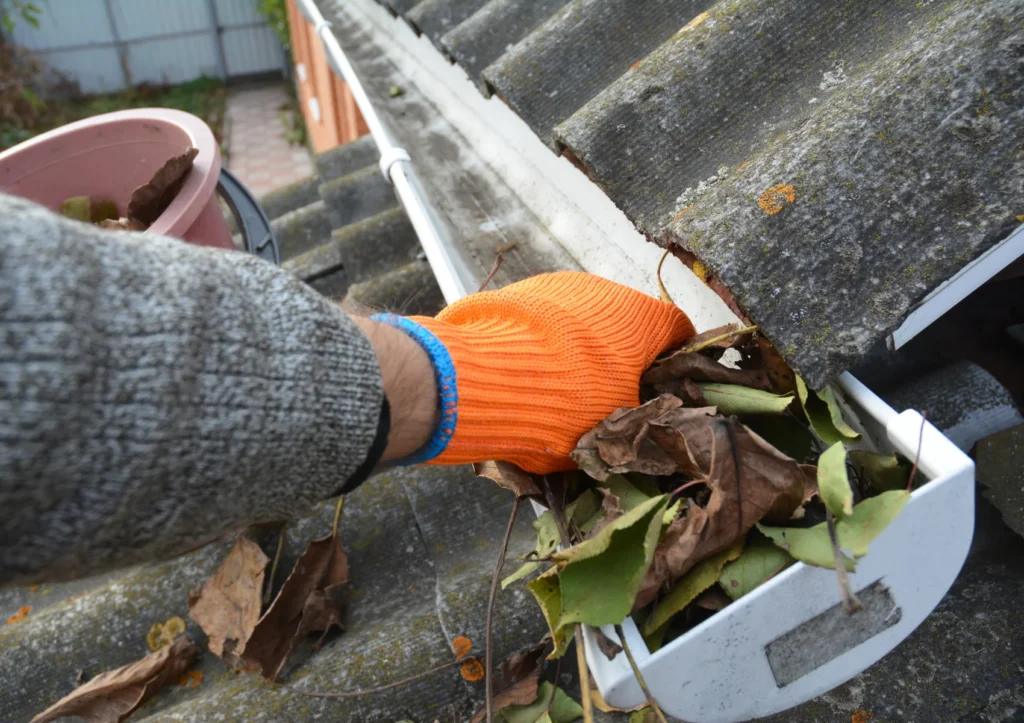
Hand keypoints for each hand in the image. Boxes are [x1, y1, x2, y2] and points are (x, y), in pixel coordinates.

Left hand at [373, 272, 692, 472]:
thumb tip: (641, 425)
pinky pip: (543, 320)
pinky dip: (543, 343)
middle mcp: (606, 290)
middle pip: (627, 325)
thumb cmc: (565, 405)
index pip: (679, 331)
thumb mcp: (613, 428)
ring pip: (582, 320)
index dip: (677, 361)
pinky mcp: (517, 291)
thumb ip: (636, 420)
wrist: (480, 378)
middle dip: (622, 358)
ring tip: (558, 390)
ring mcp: (558, 285)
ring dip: (580, 349)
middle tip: (608, 399)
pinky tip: (526, 373)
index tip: (666, 387)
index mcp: (643, 319)